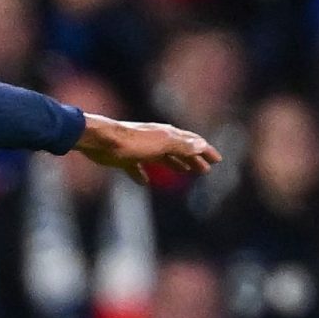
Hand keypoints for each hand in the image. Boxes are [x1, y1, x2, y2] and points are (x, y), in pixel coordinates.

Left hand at [74, 113, 220, 185]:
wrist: (101, 141)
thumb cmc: (132, 142)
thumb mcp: (161, 144)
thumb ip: (181, 145)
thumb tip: (202, 144)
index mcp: (167, 135)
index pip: (192, 142)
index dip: (205, 151)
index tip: (217, 160)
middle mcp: (156, 140)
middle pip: (179, 150)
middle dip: (193, 159)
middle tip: (205, 170)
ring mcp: (141, 149)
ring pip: (162, 158)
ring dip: (175, 165)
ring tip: (184, 172)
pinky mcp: (125, 158)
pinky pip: (138, 167)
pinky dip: (143, 174)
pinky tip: (145, 182)